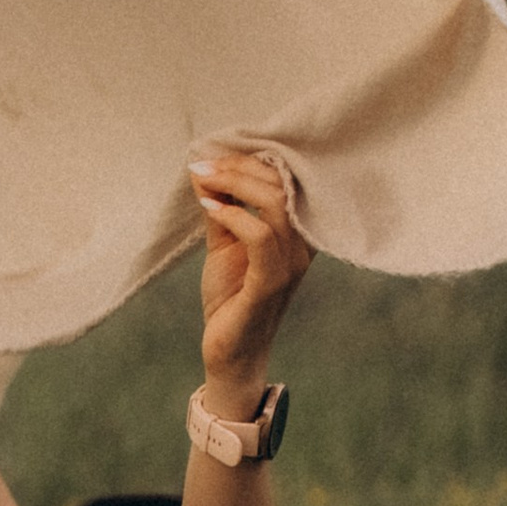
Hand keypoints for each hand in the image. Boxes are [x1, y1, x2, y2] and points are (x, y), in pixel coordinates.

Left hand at [191, 148, 311, 403]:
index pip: (286, 177)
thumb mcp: (224, 244)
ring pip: (274, 203)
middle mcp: (302, 243)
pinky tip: (211, 210)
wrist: (229, 351)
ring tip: (204, 180)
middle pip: (281, 183)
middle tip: (204, 164)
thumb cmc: (231, 298)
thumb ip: (220, 208)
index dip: (251, 158)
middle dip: (239, 166)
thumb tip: (204, 169)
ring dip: (234, 185)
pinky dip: (234, 216)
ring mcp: (290, 263)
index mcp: (297, 229)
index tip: (213, 154)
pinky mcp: (271, 283)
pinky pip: (260, 237)